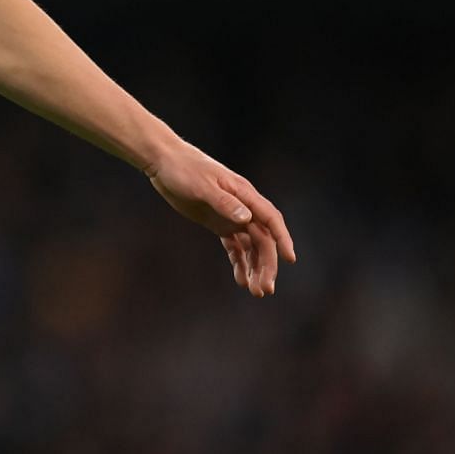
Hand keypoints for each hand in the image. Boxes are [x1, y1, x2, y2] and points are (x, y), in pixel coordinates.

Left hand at [143, 141, 296, 297]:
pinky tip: (241, 280)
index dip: (282, 239)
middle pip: (262, 239)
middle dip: (266, 264)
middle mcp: (243, 207)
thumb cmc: (184, 169)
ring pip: (250, 246)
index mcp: (244, 194)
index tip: (289, 259)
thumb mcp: (202, 186)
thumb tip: (246, 219)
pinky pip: (234, 246)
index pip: (270, 219)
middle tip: (265, 289)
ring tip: (256, 291)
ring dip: (255, 267)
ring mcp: (231, 216)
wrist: (165, 162)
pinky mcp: (218, 223)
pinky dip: (239, 262)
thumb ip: (224, 202)